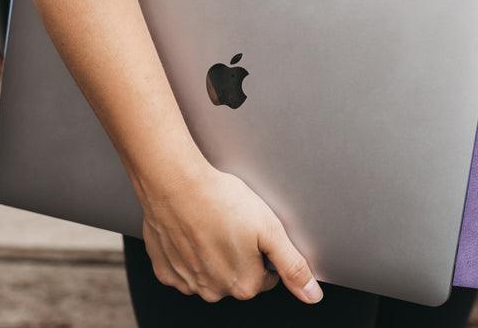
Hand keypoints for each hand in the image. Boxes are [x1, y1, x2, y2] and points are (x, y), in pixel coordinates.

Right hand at [133, 161, 323, 303]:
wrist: (176, 183)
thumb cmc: (220, 200)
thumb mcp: (270, 230)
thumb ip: (293, 266)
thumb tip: (312, 295)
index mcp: (244, 285)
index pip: (266, 277)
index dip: (262, 252)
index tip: (253, 231)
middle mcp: (214, 290)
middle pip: (237, 278)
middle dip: (238, 255)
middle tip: (232, 224)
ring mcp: (187, 282)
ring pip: (209, 274)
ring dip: (212, 255)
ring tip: (211, 224)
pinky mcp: (165, 270)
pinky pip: (183, 268)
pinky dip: (187, 253)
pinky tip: (191, 230)